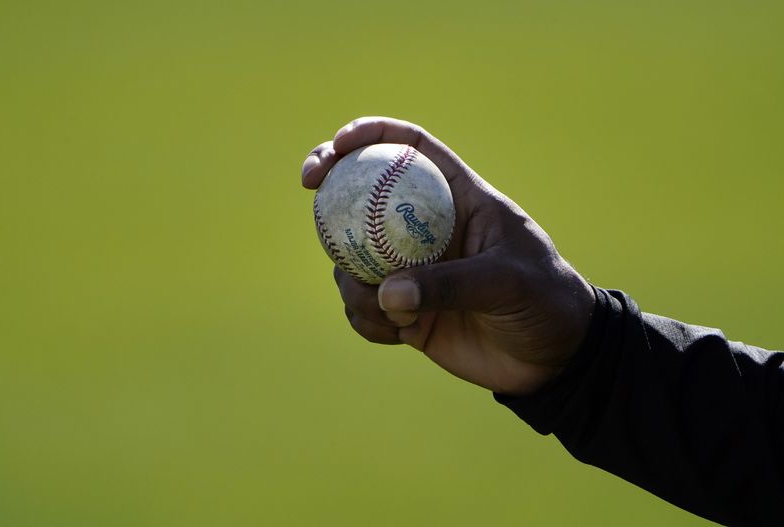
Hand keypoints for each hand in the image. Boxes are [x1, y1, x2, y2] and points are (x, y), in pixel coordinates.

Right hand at [302, 117, 595, 395]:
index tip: (339, 144)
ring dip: (352, 281)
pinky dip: (365, 320)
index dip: (371, 134)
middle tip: (311, 188)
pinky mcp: (404, 312)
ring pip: (354, 260)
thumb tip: (386, 292)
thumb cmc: (544, 300)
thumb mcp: (506, 281)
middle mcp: (427, 229)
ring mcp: (411, 271)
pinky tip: (396, 333)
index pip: (410, 148)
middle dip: (331, 187)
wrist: (553, 358)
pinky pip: (365, 309)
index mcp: (458, 199)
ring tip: (386, 311)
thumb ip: (450, 284)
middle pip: (364, 194)